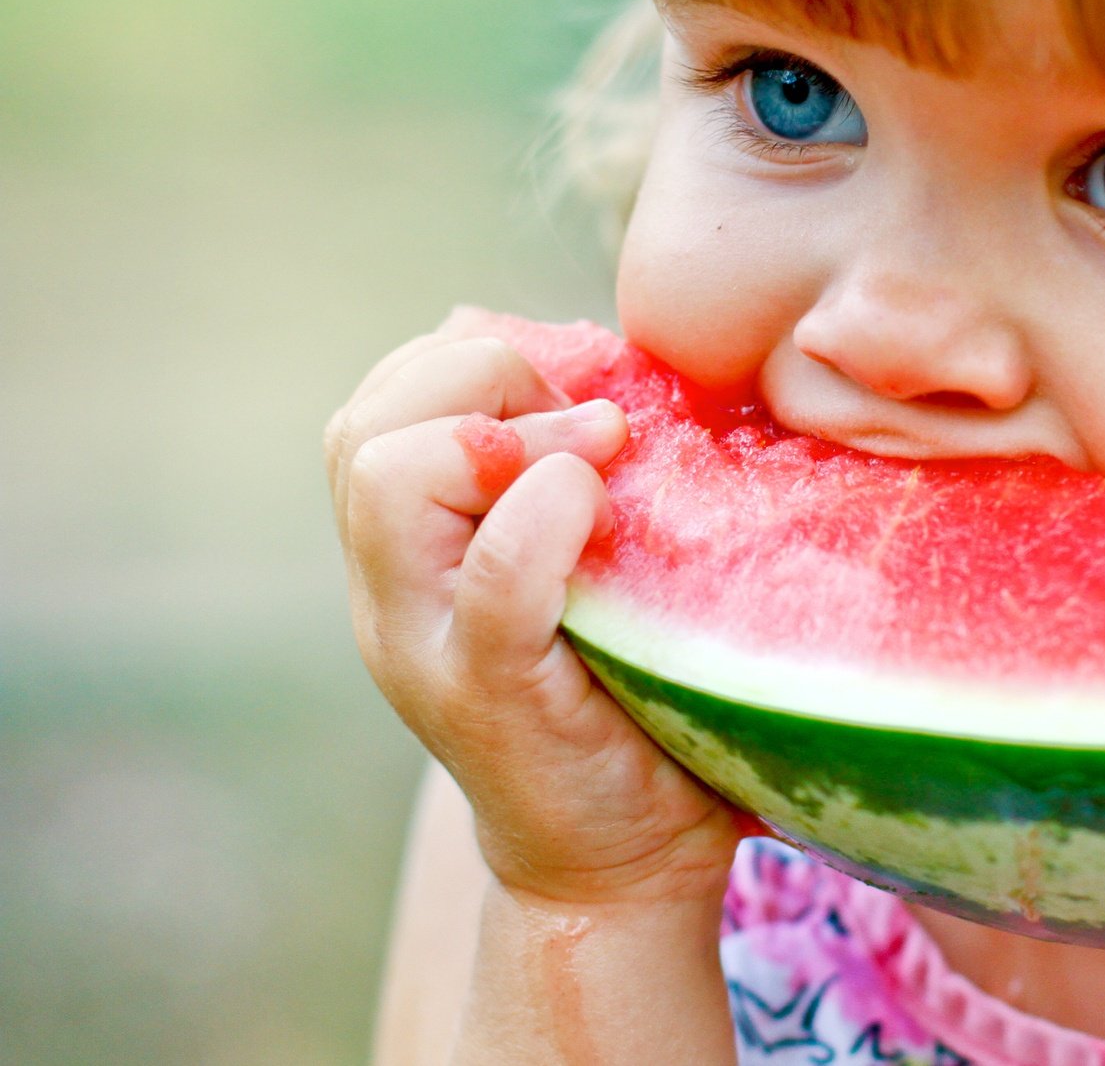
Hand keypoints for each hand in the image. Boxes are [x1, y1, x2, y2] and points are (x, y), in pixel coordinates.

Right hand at [325, 315, 746, 910]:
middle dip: (484, 379)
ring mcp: (428, 650)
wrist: (617, 862)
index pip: (377, 405)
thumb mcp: (583, 563)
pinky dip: (547, 516)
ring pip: (389, 475)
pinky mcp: (494, 699)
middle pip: (364, 426)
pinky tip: (602, 506)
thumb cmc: (621, 694)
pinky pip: (493, 579)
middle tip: (590, 425)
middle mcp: (392, 599)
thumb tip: (590, 362)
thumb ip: (558, 473)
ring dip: (510, 433)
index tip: (580, 393)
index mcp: (406, 557)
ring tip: (600, 460)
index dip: (476, 362)